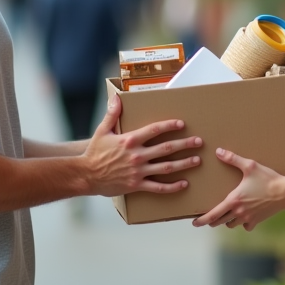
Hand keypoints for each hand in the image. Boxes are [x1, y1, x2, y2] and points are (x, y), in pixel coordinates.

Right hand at [82, 94, 202, 196]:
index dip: (170, 126)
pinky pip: (158, 187)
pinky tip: (184, 183)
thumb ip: (112, 114)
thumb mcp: (102, 131)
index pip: (155, 130)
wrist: (86, 175)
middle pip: (166, 148)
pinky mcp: (137, 185)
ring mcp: (138, 171)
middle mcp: (137, 155)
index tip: (182, 124)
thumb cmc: (94, 153)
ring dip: (184, 163)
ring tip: (196, 160)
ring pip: (166, 167)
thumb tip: (117, 97)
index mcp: (130, 140)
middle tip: (198, 142)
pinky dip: (172, 186)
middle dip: (185, 144)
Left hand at [192, 148, 284, 229]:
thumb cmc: (267, 178)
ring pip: (231, 224)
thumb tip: (218, 151)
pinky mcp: (257, 220)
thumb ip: (232, 159)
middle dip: (212, 220)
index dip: (202, 220)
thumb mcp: (250, 166)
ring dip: (226, 221)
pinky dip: (242, 223)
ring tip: (225, 215)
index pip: (213, 214)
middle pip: (220, 221)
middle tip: (207, 218)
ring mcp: (248, 218)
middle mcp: (239, 212)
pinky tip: (243, 217)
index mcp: (233, 200)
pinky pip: (246, 226)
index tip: (194, 223)